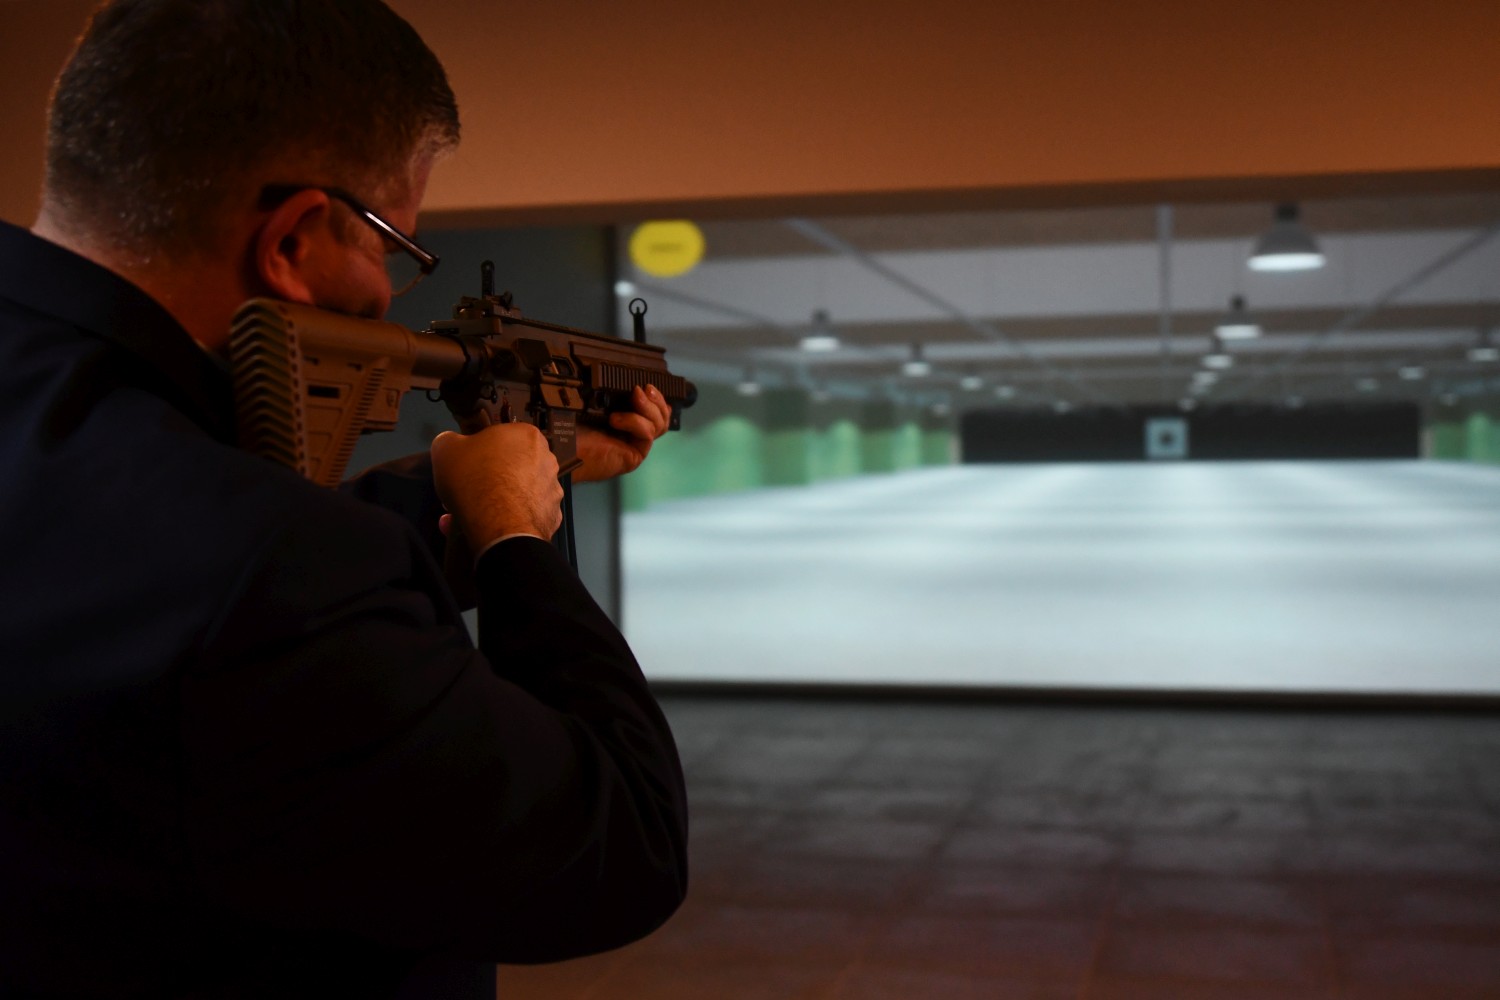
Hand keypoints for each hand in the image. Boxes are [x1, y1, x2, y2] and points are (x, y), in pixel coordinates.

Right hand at [430, 423, 562, 549]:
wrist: (497, 524)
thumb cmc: (473, 477)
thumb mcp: (446, 448)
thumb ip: (450, 441)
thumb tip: (454, 444)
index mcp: (527, 435)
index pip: (502, 438)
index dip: (480, 452)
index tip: (466, 467)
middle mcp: (547, 459)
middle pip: (512, 467)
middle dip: (489, 480)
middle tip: (467, 492)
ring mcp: (553, 490)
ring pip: (518, 494)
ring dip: (497, 502)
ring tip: (472, 516)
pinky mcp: (552, 517)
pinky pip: (525, 516)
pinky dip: (509, 521)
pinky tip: (489, 528)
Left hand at [574, 385, 671, 482]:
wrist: (561, 449)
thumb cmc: (571, 428)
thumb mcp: (595, 405)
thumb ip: (615, 396)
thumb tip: (636, 386)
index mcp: (626, 421)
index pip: (653, 410)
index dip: (656, 398)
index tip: (647, 384)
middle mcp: (634, 434)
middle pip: (661, 417)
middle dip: (656, 400)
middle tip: (643, 388)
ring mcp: (635, 445)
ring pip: (659, 425)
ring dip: (648, 408)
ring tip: (633, 397)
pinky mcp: (635, 455)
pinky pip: (647, 434)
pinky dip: (635, 422)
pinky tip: (616, 419)